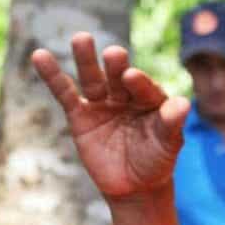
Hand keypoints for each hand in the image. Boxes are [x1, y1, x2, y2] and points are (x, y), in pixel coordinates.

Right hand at [31, 33, 190, 201]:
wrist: (134, 186)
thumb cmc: (156, 161)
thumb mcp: (168, 145)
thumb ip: (172, 124)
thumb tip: (184, 104)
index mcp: (150, 97)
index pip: (144, 86)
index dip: (139, 82)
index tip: (131, 77)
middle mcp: (125, 94)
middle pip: (117, 75)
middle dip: (116, 65)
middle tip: (114, 54)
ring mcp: (101, 103)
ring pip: (92, 78)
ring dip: (86, 59)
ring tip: (81, 38)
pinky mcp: (79, 115)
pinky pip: (64, 93)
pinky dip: (52, 75)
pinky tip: (40, 55)